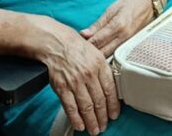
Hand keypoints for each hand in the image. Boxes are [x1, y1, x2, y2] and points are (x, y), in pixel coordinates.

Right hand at [33, 16, 118, 135]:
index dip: (113, 105)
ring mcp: (75, 81)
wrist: (56, 43)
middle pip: (99, 101)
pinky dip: (76, 118)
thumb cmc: (76, 48)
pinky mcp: (62, 87)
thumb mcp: (96, 53)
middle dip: (102, 117)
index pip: (110, 89)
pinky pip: (70, 106)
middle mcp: (89, 74)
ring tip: (94, 129)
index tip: (114, 114)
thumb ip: (103, 70)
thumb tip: (111, 87)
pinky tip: (80, 125)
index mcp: (100, 65)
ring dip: (91, 121)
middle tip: (104, 126)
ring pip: (86, 106)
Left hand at [81, 0, 156, 57]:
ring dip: (99, 56)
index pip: (97, 41)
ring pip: (110, 56)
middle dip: (91, 54)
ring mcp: (130, 43)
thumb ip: (97, 25)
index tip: (76, 46)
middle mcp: (125, 37)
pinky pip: (118, 54)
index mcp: (118, 26)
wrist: (149, 3)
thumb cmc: (130, 3)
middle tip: (81, 53)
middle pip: (103, 52)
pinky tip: (102, 54)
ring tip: (90, 55)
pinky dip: (109, 55)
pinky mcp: (132, 46)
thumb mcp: (111, 10)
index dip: (85, 45)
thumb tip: (83, 34)